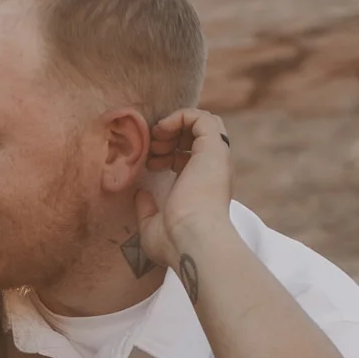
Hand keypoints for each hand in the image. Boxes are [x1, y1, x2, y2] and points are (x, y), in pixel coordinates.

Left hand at [136, 107, 235, 287]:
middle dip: (172, 136)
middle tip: (152, 149)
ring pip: (204, 122)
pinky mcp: (214, 147)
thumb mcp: (153, 227)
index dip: (168, 154)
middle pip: (198, 136)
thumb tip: (142, 195)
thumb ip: (147, 210)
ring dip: (176, 124)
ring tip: (157, 138)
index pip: (191, 157)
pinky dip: (180, 116)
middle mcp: (214, 171)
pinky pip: (202, 117)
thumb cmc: (175, 241)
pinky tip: (162, 131)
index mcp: (204, 188)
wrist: (192, 238)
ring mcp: (216, 158)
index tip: (150, 164)